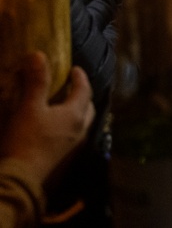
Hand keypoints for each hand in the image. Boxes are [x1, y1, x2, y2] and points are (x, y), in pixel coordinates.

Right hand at [0, 51, 94, 188]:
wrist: (22, 176)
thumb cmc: (27, 139)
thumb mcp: (30, 107)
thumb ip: (36, 82)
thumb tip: (39, 55)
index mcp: (76, 113)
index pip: (84, 89)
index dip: (80, 77)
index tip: (74, 68)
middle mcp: (81, 127)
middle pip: (88, 106)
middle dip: (82, 93)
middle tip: (70, 85)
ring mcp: (75, 143)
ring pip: (82, 121)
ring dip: (76, 109)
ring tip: (62, 104)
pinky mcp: (66, 155)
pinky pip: (74, 133)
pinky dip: (69, 123)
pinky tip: (54, 125)